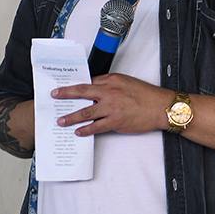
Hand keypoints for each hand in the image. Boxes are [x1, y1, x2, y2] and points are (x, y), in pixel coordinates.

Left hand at [54, 73, 169, 135]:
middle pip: (82, 92)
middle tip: (54, 97)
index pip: (88, 82)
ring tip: (61, 121)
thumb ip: (109, 84)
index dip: (74, 85)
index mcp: (111, 81)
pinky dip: (86, 130)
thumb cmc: (146, 94)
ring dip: (71, 117)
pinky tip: (79, 132)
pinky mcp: (116, 122)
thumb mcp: (126, 82)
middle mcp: (109, 93)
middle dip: (65, 94)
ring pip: (86, 112)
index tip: (64, 87)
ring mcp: (111, 108)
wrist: (160, 107)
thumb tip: (94, 88)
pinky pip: (96, 127)